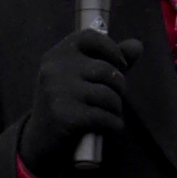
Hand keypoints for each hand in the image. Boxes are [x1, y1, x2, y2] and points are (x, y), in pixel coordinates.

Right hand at [16, 21, 137, 177]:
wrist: (39, 140)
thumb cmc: (65, 103)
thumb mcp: (80, 78)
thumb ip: (108, 60)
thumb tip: (137, 45)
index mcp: (57, 55)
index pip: (90, 37)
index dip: (112, 49)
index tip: (120, 65)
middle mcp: (54, 70)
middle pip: (105, 70)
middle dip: (119, 86)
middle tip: (114, 98)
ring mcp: (59, 94)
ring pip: (108, 95)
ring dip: (116, 108)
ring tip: (110, 114)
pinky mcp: (66, 117)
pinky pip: (105, 117)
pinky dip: (114, 124)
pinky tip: (110, 127)